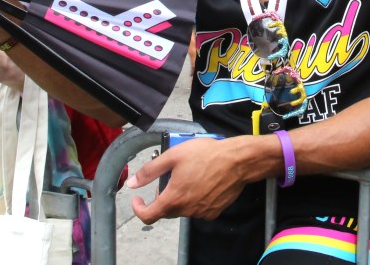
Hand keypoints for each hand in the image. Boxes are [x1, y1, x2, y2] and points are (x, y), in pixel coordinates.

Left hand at [127, 137, 248, 222]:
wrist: (236, 161)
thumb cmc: (205, 155)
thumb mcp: (173, 156)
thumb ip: (150, 171)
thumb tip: (133, 183)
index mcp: (174, 198)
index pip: (148, 216)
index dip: (138, 208)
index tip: (137, 198)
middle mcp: (187, 210)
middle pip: (166, 211)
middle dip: (161, 196)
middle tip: (167, 176)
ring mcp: (201, 213)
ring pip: (182, 209)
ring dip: (179, 196)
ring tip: (187, 174)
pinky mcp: (213, 212)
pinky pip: (196, 208)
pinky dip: (193, 199)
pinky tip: (200, 182)